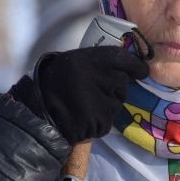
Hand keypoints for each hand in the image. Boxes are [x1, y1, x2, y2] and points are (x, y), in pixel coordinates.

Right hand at [29, 46, 149, 143]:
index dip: (135, 66)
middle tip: (94, 91)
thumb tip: (130, 68)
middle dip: (114, 88)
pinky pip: (108, 121)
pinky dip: (99, 121)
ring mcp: (100, 101)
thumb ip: (100, 63)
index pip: (123, 59)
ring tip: (85, 104)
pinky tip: (83, 116)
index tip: (141, 71)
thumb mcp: (76, 62)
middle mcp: (98, 78)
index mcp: (91, 59)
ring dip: (106, 106)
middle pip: (123, 83)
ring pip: (117, 104)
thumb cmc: (57, 82)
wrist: (37, 108)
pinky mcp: (99, 121)